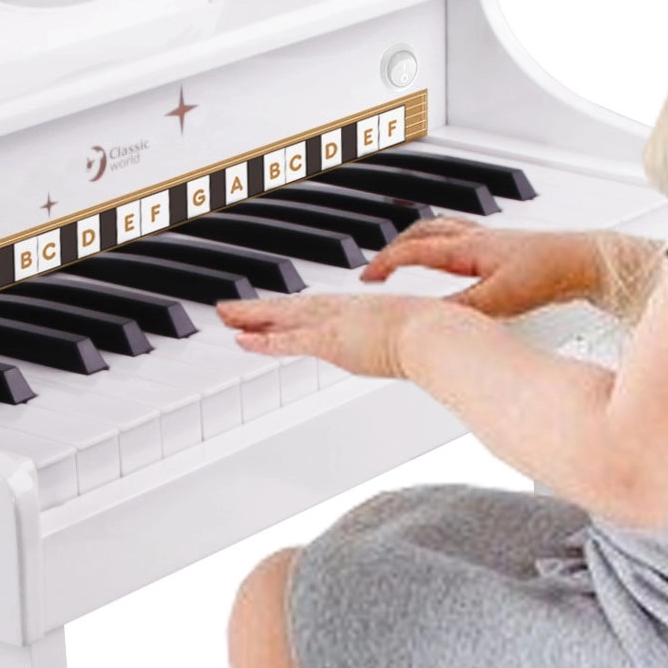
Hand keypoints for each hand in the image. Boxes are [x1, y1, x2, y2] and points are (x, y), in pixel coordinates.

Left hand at [216, 291, 472, 378]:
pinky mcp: (331, 341)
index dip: (294, 311)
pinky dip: (263, 341)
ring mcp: (336, 325)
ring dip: (251, 318)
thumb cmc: (441, 336)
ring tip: (226, 316)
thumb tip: (430, 358)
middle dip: (261, 310)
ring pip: (282, 319)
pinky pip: (289, 342)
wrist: (440, 334)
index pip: (320, 309)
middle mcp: (345, 312)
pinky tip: (241, 339)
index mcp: (365, 311)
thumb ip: (419, 346)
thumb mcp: (426, 339)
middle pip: (292, 309)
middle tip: (233, 309)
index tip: (277, 312)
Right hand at [360, 220, 587, 319]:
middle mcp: (474, 238)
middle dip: (393, 248)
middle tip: (377, 268)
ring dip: (417, 241)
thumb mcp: (499, 300)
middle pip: (421, 233)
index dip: (384, 264)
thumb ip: (462, 311)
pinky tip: (452, 263)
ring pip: (440, 231)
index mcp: (466, 247)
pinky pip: (460, 239)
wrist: (584, 261)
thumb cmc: (549, 272)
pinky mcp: (503, 249)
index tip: (366, 278)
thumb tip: (430, 322)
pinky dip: (443, 247)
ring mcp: (489, 241)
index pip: (412, 250)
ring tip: (404, 257)